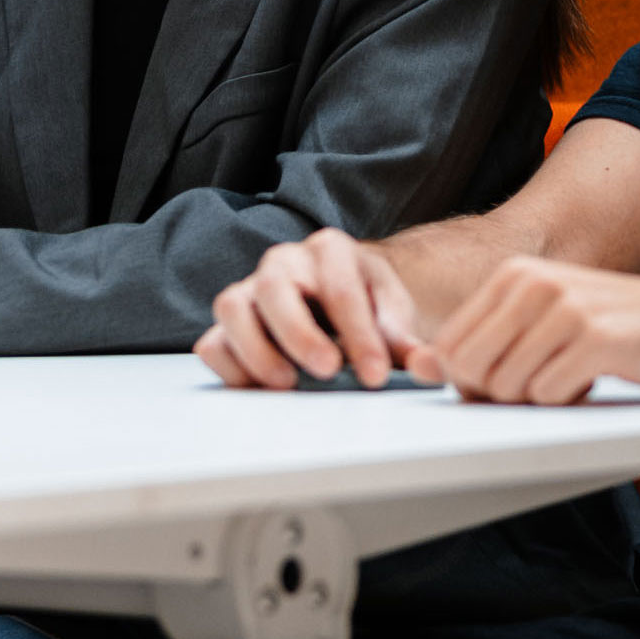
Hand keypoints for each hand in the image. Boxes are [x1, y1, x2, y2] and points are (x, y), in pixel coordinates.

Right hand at [197, 228, 422, 388]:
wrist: (343, 298)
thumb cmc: (369, 305)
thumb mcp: (393, 312)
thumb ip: (407, 339)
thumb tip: (427, 366)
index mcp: (330, 250)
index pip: (340, 288)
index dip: (358, 335)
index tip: (375, 375)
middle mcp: (283, 263)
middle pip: (275, 288)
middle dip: (299, 334)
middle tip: (327, 371)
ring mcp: (250, 290)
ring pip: (232, 307)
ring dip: (256, 350)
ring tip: (286, 384)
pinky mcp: (231, 324)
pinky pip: (212, 342)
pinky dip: (230, 367)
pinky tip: (261, 388)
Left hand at [420, 256, 639, 403]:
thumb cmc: (618, 327)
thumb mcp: (546, 319)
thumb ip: (487, 341)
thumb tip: (421, 369)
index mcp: (513, 276)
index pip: (449, 347)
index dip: (469, 383)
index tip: (507, 383)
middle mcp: (532, 284)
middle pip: (469, 370)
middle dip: (495, 395)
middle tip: (540, 386)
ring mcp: (564, 309)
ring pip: (506, 387)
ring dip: (537, 400)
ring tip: (572, 378)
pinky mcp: (596, 339)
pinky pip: (548, 396)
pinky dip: (567, 403)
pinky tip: (594, 382)